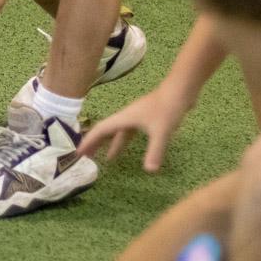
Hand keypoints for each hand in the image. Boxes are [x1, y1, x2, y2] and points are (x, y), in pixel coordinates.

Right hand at [76, 86, 190, 171]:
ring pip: (120, 133)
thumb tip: (149, 171)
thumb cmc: (167, 108)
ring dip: (113, 145)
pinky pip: (131, 132)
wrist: (181, 90)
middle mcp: (127, 117)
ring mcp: (137, 117)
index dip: (89, 141)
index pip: (101, 130)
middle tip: (88, 157)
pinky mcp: (147, 118)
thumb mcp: (161, 132)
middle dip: (97, 144)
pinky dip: (127, 141)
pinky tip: (132, 149)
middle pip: (107, 131)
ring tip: (109, 160)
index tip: (79, 153)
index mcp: (124, 118)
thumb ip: (154, 151)